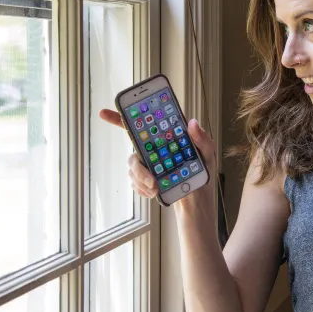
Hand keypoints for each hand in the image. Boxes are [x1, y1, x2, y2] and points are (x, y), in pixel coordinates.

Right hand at [98, 109, 217, 201]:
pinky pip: (135, 184)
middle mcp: (152, 150)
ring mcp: (146, 165)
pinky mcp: (144, 181)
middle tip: (152, 180)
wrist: (197, 198)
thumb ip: (202, 138)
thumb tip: (192, 122)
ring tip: (158, 188)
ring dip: (143, 181)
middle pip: (133, 152)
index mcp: (164, 138)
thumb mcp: (208, 153)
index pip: (141, 124)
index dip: (121, 117)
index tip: (104, 113)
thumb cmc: (202, 171)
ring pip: (132, 170)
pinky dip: (143, 190)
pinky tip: (155, 192)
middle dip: (139, 169)